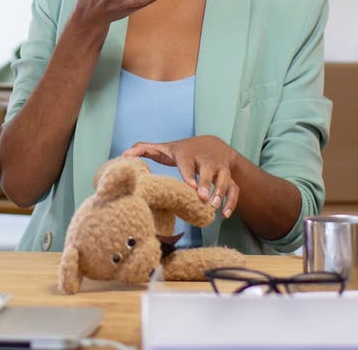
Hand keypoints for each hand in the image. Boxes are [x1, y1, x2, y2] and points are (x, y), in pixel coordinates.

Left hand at [123, 136, 239, 217]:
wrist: (213, 144)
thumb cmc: (183, 150)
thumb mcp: (165, 148)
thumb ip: (144, 149)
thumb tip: (124, 154)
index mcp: (187, 154)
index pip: (186, 162)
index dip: (188, 172)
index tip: (189, 185)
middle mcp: (205, 160)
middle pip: (208, 170)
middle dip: (206, 183)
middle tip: (202, 197)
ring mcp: (219, 169)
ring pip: (224, 179)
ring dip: (220, 192)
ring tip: (214, 207)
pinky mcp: (230, 177)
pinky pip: (235, 189)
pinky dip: (232, 202)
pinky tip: (225, 215)